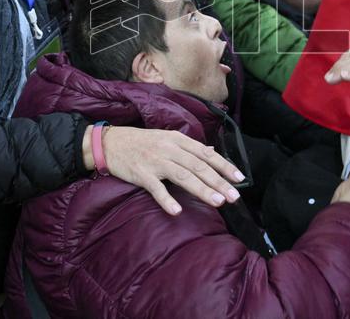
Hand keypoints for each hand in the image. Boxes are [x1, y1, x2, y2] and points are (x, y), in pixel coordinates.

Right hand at [102, 126, 244, 214]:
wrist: (110, 143)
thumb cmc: (141, 142)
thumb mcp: (167, 138)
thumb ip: (189, 147)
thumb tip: (211, 151)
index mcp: (178, 140)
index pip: (206, 153)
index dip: (224, 165)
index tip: (239, 178)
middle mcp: (169, 149)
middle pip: (198, 166)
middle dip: (218, 182)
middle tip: (234, 196)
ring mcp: (155, 162)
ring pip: (183, 176)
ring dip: (202, 190)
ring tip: (217, 202)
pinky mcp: (141, 174)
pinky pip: (156, 188)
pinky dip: (166, 199)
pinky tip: (177, 211)